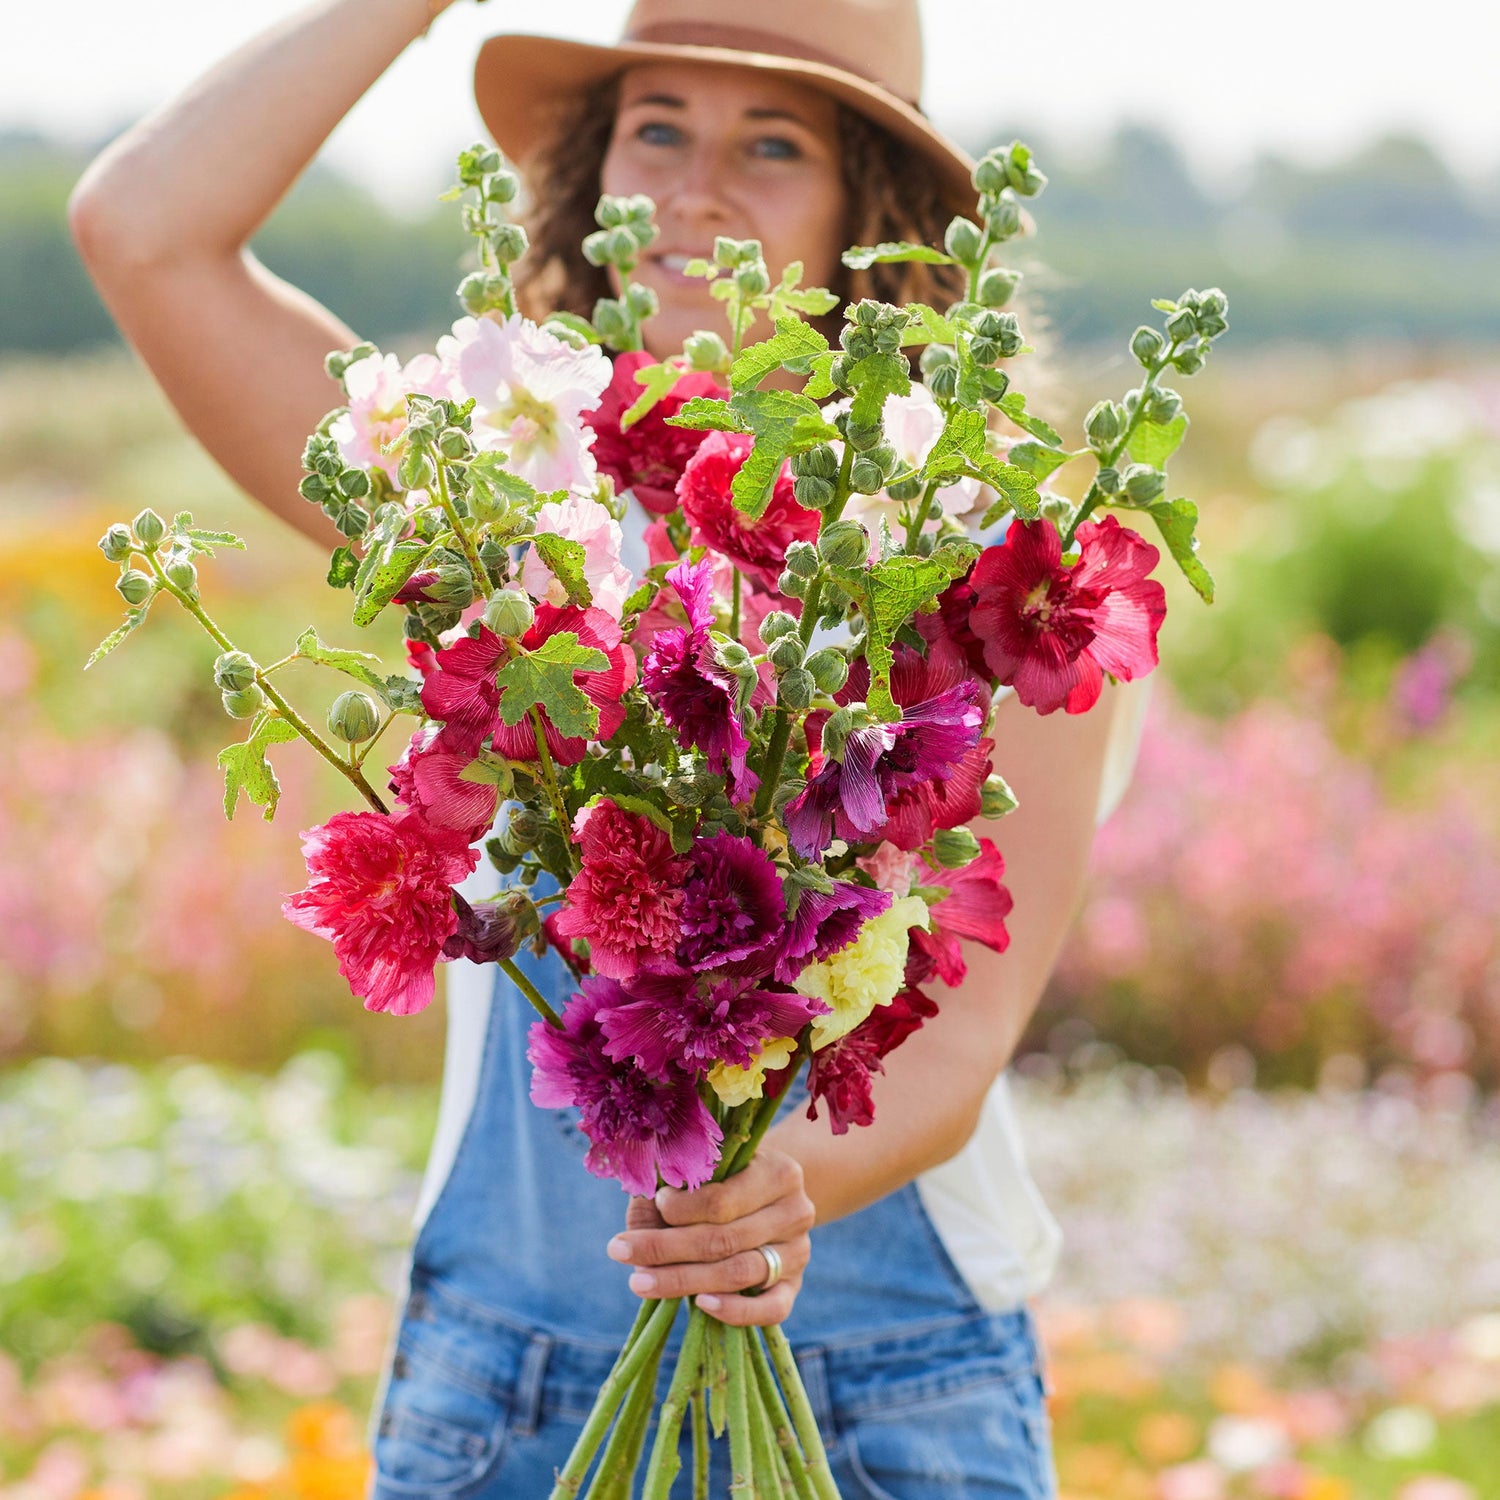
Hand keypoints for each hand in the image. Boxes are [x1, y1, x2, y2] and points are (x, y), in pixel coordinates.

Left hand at [605, 1148, 814, 1326]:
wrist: (769, 1196)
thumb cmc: (725, 1179)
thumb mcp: (702, 1171)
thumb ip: (671, 1189)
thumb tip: (639, 1223)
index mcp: (778, 1172)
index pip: (723, 1200)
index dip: (681, 1208)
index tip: (654, 1202)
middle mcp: (796, 1212)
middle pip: (725, 1239)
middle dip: (666, 1248)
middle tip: (619, 1251)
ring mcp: (799, 1252)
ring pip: (740, 1273)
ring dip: (684, 1281)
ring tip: (639, 1282)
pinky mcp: (795, 1287)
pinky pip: (772, 1309)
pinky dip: (737, 1311)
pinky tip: (700, 1306)